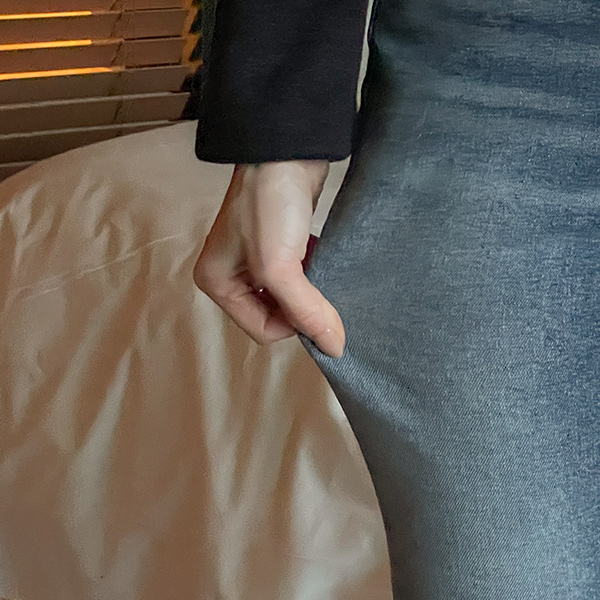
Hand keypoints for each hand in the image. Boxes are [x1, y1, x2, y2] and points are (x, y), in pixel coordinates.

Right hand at [193, 159, 345, 357]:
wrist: (287, 149)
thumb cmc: (269, 204)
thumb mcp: (280, 265)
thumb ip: (305, 310)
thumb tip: (334, 349)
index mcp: (217, 283)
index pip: (262, 330)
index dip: (293, 326)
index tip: (316, 306)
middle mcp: (231, 273)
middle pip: (275, 315)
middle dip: (301, 308)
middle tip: (321, 289)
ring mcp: (254, 257)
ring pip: (290, 296)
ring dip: (309, 290)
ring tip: (320, 269)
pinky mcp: (278, 242)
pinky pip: (298, 275)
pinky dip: (312, 272)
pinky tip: (320, 255)